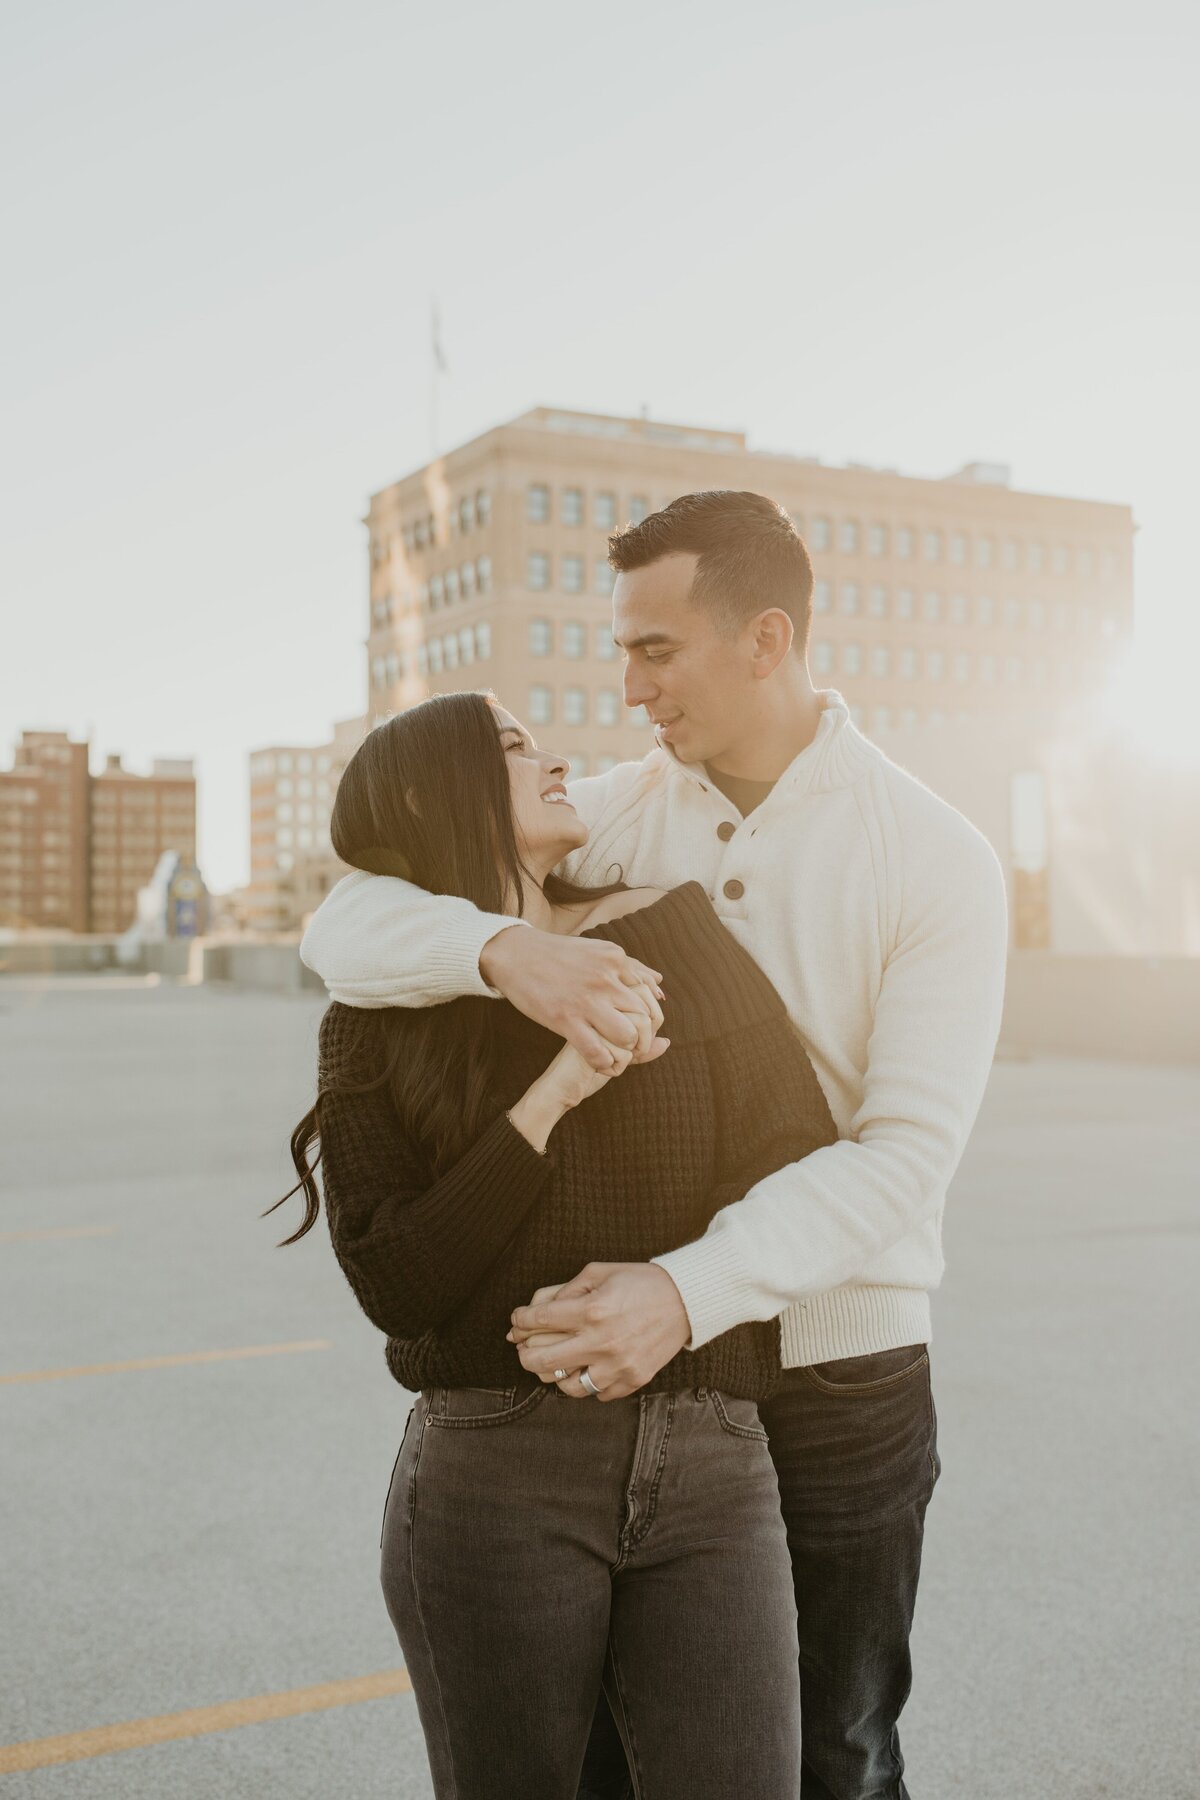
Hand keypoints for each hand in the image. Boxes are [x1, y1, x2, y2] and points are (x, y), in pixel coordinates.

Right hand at [480, 927, 667, 1073]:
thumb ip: (631, 967)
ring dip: (626, 1050)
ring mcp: (586, 1000)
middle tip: (634, 1046)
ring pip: (627, 1036)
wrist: (515, 955)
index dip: (649, 1017)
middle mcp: (606, 979)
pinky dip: (605, 1064)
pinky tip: (602, 1063)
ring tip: (618, 1053)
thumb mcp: (598, 951)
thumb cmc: (558, 954)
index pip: (648, 995)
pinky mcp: (565, 1019)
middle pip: (644, 1017)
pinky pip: (597, 1052)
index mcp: (616, 961)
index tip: (641, 1028)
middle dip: (643, 1037)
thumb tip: (659, 984)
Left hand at [507, 1264, 691, 1400]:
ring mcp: (617, 1366)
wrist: (685, 1301)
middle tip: (524, 1347)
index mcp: (592, 1311)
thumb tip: (536, 1307)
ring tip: (557, 1362)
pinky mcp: (632, 1380)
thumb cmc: (640, 1282)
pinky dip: (587, 1383)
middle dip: (524, 1353)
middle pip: (542, 1361)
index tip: (517, 1320)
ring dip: (555, 1374)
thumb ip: (566, 1289)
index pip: (538, 1321)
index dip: (520, 1320)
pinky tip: (587, 1368)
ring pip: (566, 1386)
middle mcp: (601, 1342)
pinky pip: (596, 1394)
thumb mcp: (599, 1272)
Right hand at [539, 1013, 669, 1111]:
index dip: (649, 1032)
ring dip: (626, 1057)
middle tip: (618, 1054)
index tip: (630, 1046)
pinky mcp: (586, 1035)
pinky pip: (621, 1053)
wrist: (558, 1084)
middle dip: (640, 1046)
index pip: (649, 1006)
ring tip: (606, 1060)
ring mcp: (590, 1017)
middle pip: (645, 1019)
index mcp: (607, 1003)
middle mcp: (599, 1003)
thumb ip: (642, 1047)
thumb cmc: (587, 1068)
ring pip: (634, 1035)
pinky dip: (614, 1068)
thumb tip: (666, 1042)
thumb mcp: (619, 1056)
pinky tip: (594, 1067)